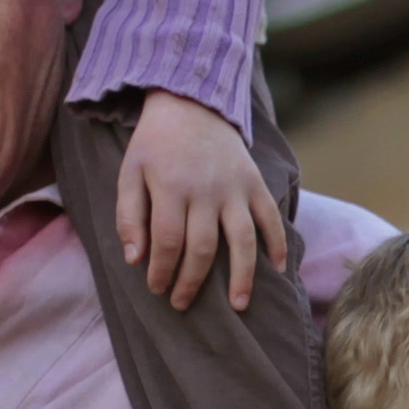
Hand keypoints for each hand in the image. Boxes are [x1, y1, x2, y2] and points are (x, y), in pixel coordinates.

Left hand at [109, 90, 289, 315]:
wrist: (191, 103)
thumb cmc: (156, 144)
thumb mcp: (130, 173)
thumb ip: (128, 216)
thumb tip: (134, 259)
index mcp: (171, 187)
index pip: (167, 241)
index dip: (161, 271)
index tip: (156, 288)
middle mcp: (206, 191)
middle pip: (202, 248)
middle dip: (191, 282)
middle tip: (181, 303)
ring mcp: (235, 188)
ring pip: (242, 240)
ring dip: (241, 277)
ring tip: (238, 305)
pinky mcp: (255, 183)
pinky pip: (271, 217)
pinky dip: (279, 243)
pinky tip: (280, 269)